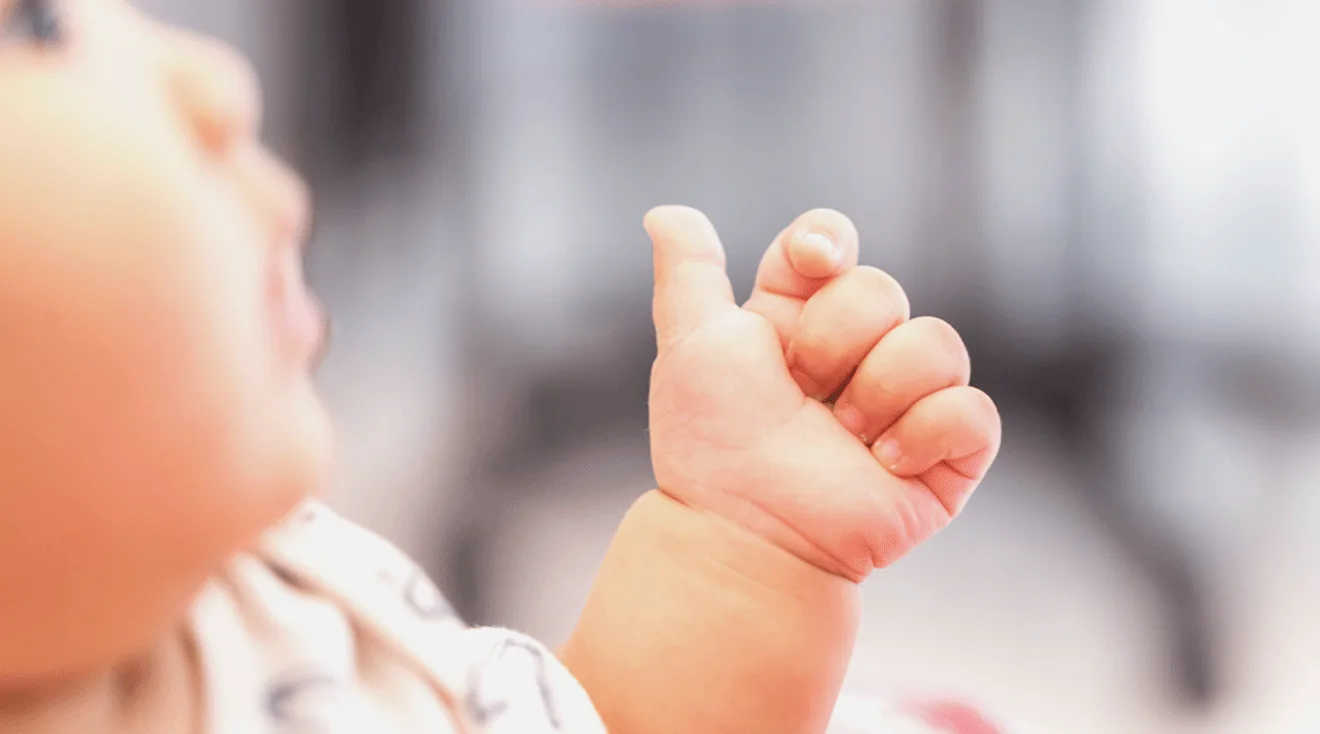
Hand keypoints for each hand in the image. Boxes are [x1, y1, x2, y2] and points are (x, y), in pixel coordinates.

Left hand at [645, 206, 1000, 580]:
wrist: (745, 529)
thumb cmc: (711, 441)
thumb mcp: (691, 343)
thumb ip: (690, 273)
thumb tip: (665, 211)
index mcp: (799, 320)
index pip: (831, 245)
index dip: (826, 243)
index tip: (811, 261)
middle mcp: (857, 353)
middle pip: (882, 290)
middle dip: (834, 341)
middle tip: (800, 392)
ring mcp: (907, 403)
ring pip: (937, 343)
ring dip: (878, 391)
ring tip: (842, 438)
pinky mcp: (947, 455)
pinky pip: (972, 411)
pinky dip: (926, 432)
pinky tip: (883, 462)